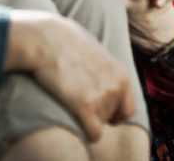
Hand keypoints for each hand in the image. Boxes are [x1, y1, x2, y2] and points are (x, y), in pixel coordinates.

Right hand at [4, 10, 135, 141]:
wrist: (45, 39)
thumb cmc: (63, 42)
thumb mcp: (94, 51)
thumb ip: (104, 69)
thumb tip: (101, 79)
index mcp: (121, 74)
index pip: (128, 109)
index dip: (111, 112)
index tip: (95, 108)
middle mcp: (117, 86)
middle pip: (112, 118)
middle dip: (97, 114)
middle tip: (77, 98)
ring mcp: (103, 96)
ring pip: (99, 125)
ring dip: (84, 118)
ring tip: (69, 96)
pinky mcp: (85, 105)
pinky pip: (93, 134)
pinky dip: (83, 130)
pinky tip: (70, 114)